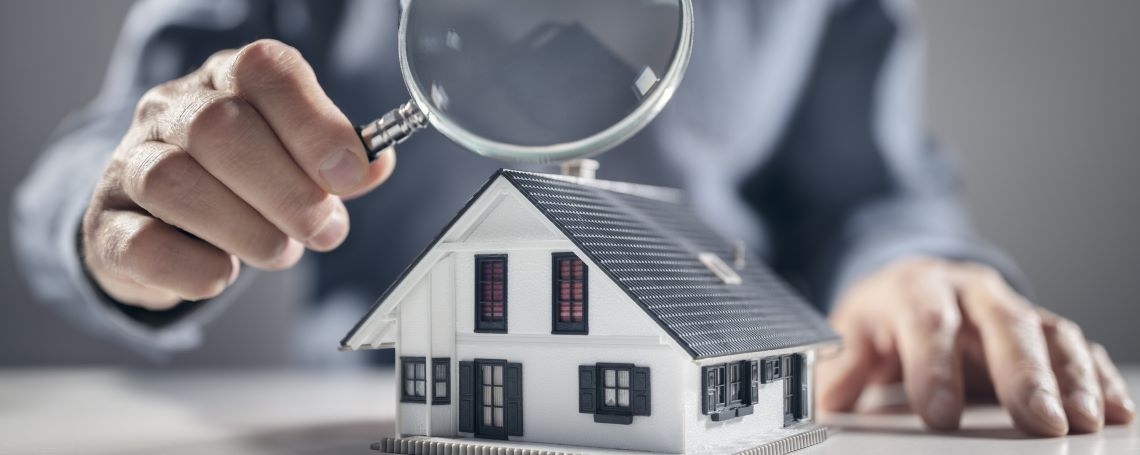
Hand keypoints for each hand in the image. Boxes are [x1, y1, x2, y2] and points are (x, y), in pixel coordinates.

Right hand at [82, 39, 395, 308]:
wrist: (162, 223)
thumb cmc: (242, 182)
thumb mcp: (296, 159)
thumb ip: (337, 161)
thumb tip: (374, 166)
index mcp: (228, 80)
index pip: (265, 71)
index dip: (315, 125)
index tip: (351, 177)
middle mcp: (171, 110)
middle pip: (220, 129)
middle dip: (288, 191)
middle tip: (324, 231)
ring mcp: (129, 164)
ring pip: (174, 182)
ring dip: (246, 230)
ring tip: (280, 251)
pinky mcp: (105, 226)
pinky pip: (140, 244)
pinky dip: (194, 267)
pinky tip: (223, 273)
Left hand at [818, 256, 1134, 435]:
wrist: (914, 283)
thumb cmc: (886, 315)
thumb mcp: (853, 331)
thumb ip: (842, 364)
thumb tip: (825, 396)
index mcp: (918, 290)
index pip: (927, 323)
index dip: (934, 367)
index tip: (939, 415)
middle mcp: (972, 293)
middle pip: (1002, 325)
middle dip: (1023, 374)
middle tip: (1039, 420)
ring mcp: (1012, 309)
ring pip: (1047, 333)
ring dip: (1070, 379)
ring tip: (1084, 421)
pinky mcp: (1042, 329)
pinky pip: (1077, 348)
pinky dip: (1098, 378)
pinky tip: (1114, 409)